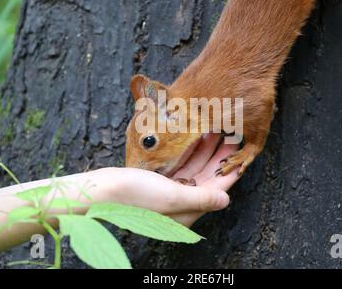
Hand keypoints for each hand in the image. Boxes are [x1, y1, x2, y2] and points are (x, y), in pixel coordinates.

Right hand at [111, 134, 238, 225]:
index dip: (230, 170)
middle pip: (207, 177)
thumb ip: (201, 197)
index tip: (241, 150)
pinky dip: (188, 152)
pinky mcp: (158, 182)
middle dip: (219, 157)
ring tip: (215, 130)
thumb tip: (226, 200)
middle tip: (230, 134)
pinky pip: (180, 165)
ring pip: (194, 169)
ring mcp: (169, 192)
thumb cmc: (134, 196)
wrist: (100, 191)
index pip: (217, 190)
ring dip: (205, 151)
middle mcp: (180, 203)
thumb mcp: (172, 197)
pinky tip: (194, 137)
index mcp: (187, 211)